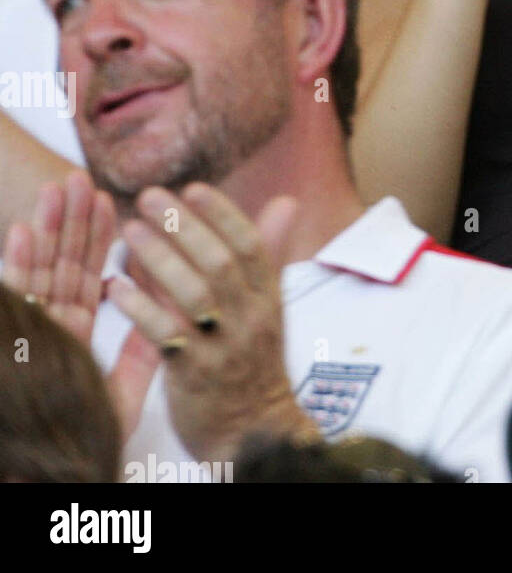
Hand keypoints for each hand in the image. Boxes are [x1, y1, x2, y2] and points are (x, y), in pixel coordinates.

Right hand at [3, 170, 159, 438]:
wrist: (55, 479)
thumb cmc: (84, 440)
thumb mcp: (125, 391)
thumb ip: (146, 348)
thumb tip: (175, 308)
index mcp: (72, 333)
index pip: (87, 276)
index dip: (95, 238)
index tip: (107, 198)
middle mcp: (47, 329)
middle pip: (60, 266)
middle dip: (69, 222)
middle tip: (78, 177)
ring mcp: (27, 333)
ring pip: (36, 274)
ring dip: (46, 229)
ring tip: (57, 188)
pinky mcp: (13, 338)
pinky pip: (15, 301)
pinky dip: (17, 266)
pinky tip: (22, 230)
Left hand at [105, 183, 317, 463]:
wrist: (253, 433)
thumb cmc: (254, 362)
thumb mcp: (270, 306)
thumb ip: (268, 254)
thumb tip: (286, 202)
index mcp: (269, 297)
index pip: (250, 245)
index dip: (223, 214)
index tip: (193, 188)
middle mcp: (251, 318)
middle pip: (219, 262)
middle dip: (183, 225)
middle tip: (149, 198)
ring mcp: (224, 347)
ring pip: (193, 293)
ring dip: (158, 258)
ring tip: (129, 231)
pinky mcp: (194, 375)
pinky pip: (164, 335)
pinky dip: (139, 307)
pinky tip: (115, 287)